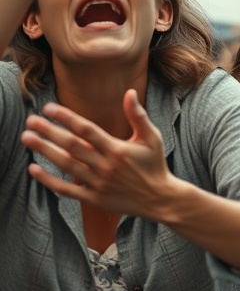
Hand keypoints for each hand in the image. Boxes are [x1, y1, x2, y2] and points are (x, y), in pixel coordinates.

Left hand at [20, 89, 174, 218]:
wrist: (160, 199)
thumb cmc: (155, 165)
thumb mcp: (152, 138)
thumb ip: (138, 116)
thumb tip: (129, 92)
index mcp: (118, 149)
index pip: (86, 130)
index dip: (67, 118)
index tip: (49, 108)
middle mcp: (105, 166)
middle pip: (71, 146)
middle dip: (49, 132)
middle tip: (30, 121)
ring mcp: (98, 183)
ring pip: (66, 165)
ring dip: (45, 151)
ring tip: (27, 138)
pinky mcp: (93, 198)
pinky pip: (66, 189)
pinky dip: (48, 180)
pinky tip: (34, 169)